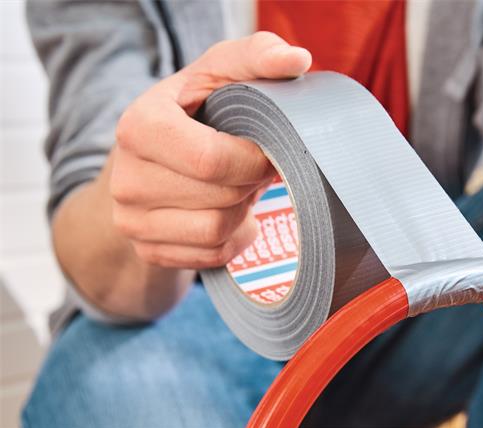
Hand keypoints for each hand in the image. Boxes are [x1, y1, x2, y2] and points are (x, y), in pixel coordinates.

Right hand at [112, 32, 310, 267]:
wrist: (155, 157)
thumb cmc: (197, 110)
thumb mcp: (220, 71)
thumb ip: (259, 55)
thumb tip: (297, 59)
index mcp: (139, 126)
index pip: (210, 161)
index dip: (252, 160)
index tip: (265, 148)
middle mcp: (125, 178)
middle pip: (220, 198)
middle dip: (249, 181)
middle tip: (253, 165)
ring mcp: (130, 220)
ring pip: (216, 231)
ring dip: (242, 210)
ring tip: (238, 186)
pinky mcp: (147, 250)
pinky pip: (212, 256)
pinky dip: (234, 237)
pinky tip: (230, 213)